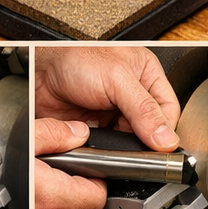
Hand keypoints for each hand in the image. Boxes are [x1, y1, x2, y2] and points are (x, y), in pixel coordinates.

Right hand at [32, 118, 106, 208]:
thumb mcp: (24, 137)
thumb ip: (56, 133)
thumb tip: (79, 133)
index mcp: (51, 196)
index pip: (97, 196)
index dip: (96, 179)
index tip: (88, 168)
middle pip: (80, 206)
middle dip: (74, 187)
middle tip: (58, 169)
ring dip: (55, 199)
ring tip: (39, 180)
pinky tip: (28, 193)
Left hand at [34, 47, 179, 150]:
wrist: (38, 71)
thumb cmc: (75, 59)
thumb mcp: (117, 80)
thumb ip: (143, 109)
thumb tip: (165, 137)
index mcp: (147, 74)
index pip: (169, 109)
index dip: (165, 130)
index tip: (160, 146)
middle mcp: (134, 93)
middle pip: (152, 127)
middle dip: (144, 139)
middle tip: (135, 147)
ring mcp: (115, 111)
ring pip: (131, 139)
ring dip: (123, 146)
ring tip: (114, 143)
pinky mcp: (98, 126)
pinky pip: (110, 146)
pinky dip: (107, 150)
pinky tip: (101, 145)